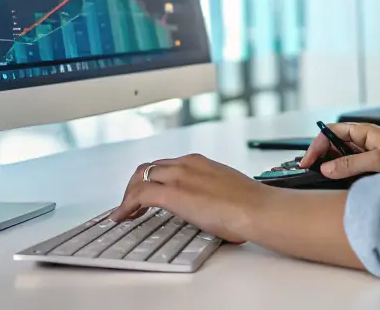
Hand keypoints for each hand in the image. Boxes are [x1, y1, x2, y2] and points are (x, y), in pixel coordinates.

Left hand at [111, 153, 275, 242]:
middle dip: (135, 185)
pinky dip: (126, 205)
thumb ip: (211, 194)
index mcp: (199, 162)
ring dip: (128, 194)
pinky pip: (139, 195)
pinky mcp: (172, 194)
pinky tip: (121, 217)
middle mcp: (185, 164)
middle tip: (131, 204)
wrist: (257, 209)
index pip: (165, 165)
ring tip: (124, 212)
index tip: (147, 194)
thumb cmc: (250, 205)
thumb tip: (210, 210)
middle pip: (148, 168)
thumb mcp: (225, 190)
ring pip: (140, 177)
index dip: (152, 179)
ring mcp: (178, 177)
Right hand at [298, 122, 379, 178]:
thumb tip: (326, 168)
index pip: (330, 132)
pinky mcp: (376, 167)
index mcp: (364, 131)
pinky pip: (353, 168)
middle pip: (333, 145)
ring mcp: (370, 153)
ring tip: (322, 180)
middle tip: (309, 174)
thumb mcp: (379, 163)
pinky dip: (344, 175)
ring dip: (332, 167)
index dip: (315, 146)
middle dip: (320, 157)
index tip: (306, 163)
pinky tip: (341, 185)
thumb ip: (350, 165)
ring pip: (342, 158)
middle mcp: (365, 140)